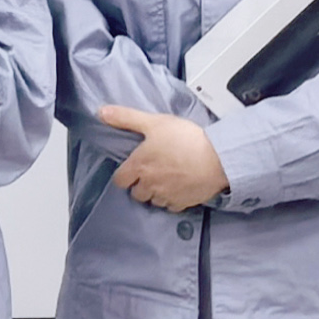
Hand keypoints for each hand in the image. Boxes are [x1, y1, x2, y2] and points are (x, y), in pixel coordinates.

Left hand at [96, 106, 228, 211]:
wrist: (217, 158)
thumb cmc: (185, 139)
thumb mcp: (154, 122)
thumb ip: (126, 118)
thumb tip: (102, 112)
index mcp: (139, 167)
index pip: (120, 180)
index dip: (125, 174)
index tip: (133, 167)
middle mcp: (149, 185)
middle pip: (136, 193)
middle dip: (141, 184)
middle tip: (152, 171)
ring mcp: (166, 196)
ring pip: (153, 200)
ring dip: (156, 192)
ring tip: (167, 178)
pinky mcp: (182, 203)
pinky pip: (171, 206)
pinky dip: (173, 198)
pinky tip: (180, 186)